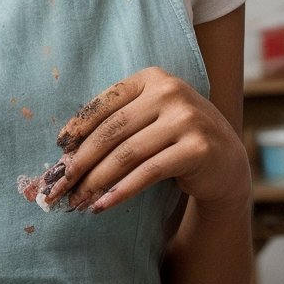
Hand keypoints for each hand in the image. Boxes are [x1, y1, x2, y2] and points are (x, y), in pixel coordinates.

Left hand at [43, 66, 250, 215]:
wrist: (224, 161)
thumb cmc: (174, 140)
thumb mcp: (147, 121)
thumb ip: (115, 125)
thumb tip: (64, 152)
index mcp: (152, 79)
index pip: (105, 103)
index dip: (77, 128)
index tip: (58, 151)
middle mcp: (171, 92)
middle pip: (112, 131)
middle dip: (80, 162)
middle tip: (58, 187)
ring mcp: (187, 119)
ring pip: (127, 153)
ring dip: (96, 181)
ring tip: (77, 201)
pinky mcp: (197, 148)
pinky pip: (148, 172)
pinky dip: (121, 191)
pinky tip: (103, 205)